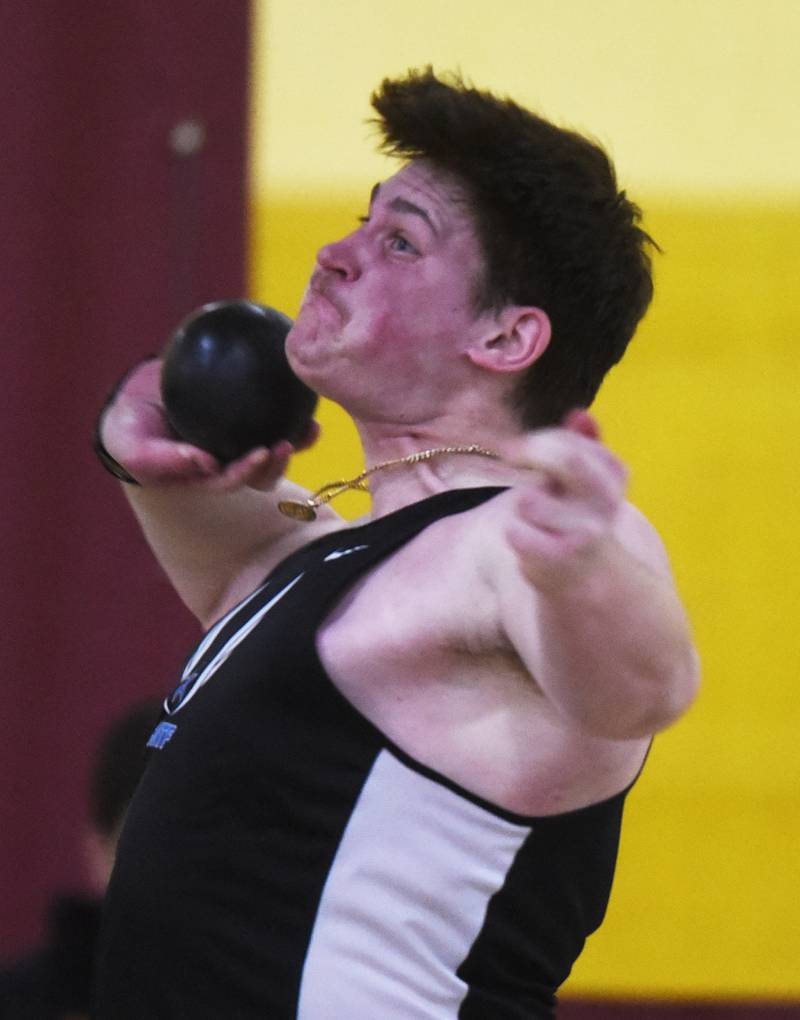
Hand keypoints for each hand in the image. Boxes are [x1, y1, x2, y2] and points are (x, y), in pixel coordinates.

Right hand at [100, 358, 318, 490]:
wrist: (134, 399)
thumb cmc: (130, 431)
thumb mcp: (134, 448)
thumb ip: (164, 460)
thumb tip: (206, 464)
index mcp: (207, 476)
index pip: (232, 478)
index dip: (248, 472)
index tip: (259, 454)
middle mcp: (229, 460)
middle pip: (261, 471)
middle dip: (276, 464)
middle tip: (284, 444)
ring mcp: (240, 437)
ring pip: (274, 445)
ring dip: (296, 442)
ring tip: (309, 429)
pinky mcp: (249, 412)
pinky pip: (274, 411)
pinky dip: (292, 406)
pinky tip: (304, 392)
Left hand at [502, 410, 627, 592]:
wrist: (587, 578)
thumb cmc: (577, 518)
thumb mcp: (584, 479)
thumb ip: (583, 445)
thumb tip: (579, 414)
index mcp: (614, 475)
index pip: (571, 441)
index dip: (541, 439)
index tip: (521, 447)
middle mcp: (606, 501)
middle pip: (566, 458)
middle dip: (531, 451)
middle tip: (510, 454)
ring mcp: (586, 530)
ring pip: (529, 500)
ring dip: (522, 506)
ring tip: (535, 519)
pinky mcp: (562, 557)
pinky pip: (517, 532)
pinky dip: (515, 534)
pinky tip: (528, 542)